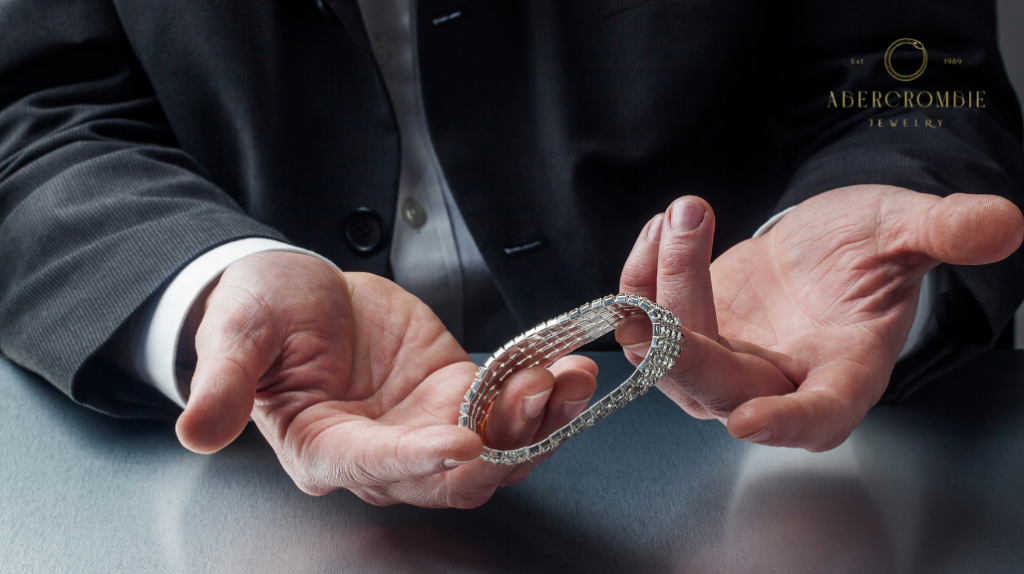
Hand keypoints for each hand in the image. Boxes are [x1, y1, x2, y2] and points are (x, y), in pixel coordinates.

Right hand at [174, 252, 596, 506]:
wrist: (302, 288)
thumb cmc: (262, 309)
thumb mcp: (237, 332)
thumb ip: (225, 381)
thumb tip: (196, 430)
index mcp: (322, 446)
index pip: (372, 465)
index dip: (416, 459)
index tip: (460, 443)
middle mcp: (381, 452)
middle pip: (448, 474)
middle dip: (501, 447)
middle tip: (540, 399)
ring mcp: (425, 427)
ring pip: (491, 450)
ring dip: (538, 422)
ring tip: (572, 378)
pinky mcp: (456, 396)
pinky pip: (506, 409)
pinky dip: (542, 396)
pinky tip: (570, 370)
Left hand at [618, 186, 1021, 450]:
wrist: (822, 244)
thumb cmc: (867, 248)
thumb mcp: (905, 230)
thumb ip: (944, 232)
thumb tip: (1004, 223)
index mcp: (842, 373)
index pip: (819, 414)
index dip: (787, 423)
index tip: (751, 423)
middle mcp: (775, 381)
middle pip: (720, 393)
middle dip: (683, 355)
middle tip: (654, 310)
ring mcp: (722, 362)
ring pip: (669, 352)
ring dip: (663, 284)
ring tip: (686, 215)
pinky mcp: (684, 333)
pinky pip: (644, 321)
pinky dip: (640, 276)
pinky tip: (663, 227)